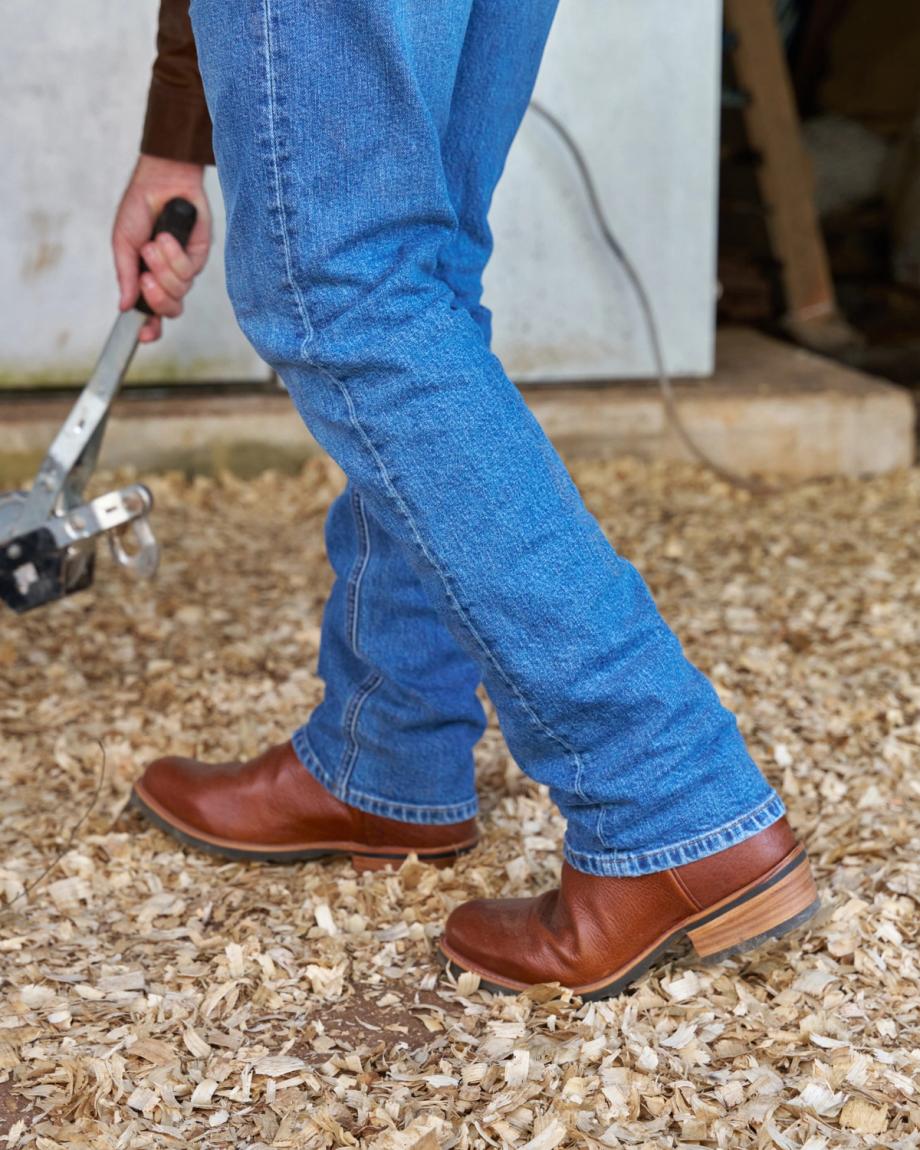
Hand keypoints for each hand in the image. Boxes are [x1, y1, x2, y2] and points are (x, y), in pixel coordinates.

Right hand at [112, 155, 210, 342]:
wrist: (161, 182)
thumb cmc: (139, 209)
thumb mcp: (123, 243)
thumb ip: (125, 276)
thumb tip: (124, 307)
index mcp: (147, 278)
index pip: (151, 313)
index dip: (149, 328)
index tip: (143, 336)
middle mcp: (168, 278)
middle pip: (170, 310)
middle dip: (156, 297)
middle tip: (145, 277)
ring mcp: (185, 269)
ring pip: (179, 291)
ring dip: (163, 269)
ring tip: (154, 244)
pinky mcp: (200, 257)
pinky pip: (189, 272)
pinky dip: (175, 256)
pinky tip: (167, 237)